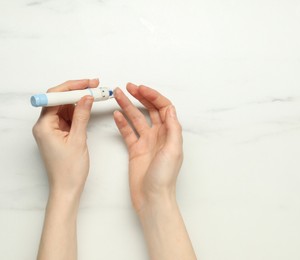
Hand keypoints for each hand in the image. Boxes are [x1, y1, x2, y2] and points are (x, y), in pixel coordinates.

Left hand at [33, 79, 97, 196]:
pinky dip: (79, 110)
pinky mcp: (59, 133)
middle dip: (77, 91)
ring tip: (96, 94)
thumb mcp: (78, 140)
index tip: (88, 84)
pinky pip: (68, 116)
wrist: (67, 188)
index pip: (55, 98)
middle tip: (95, 86)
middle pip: (59, 100)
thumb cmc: (69, 170)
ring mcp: (52, 129)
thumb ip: (82, 116)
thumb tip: (87, 97)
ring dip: (79, 100)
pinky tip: (89, 106)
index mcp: (44, 126)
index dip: (72, 87)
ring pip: (65, 107)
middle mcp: (45, 125)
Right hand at [113, 83, 182, 213]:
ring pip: (137, 118)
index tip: (141, 89)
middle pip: (150, 110)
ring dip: (128, 106)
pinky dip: (122, 122)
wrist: (152, 197)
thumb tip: (170, 109)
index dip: (154, 96)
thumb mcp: (173, 150)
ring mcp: (146, 142)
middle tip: (128, 87)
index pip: (164, 108)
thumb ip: (172, 129)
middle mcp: (159, 135)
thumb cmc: (164, 177)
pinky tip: (116, 114)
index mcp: (170, 134)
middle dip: (140, 97)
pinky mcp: (135, 150)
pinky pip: (128, 132)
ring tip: (117, 94)